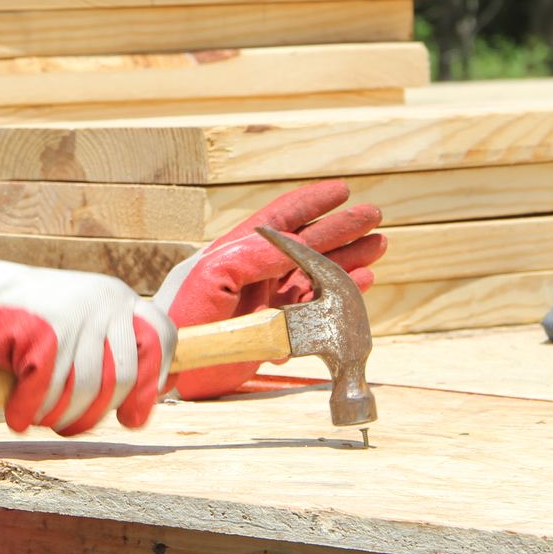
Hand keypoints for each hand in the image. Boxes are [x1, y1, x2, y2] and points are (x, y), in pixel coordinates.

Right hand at [0, 243, 176, 434]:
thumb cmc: (30, 315)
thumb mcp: (84, 317)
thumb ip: (117, 346)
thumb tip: (158, 392)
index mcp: (118, 298)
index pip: (162, 338)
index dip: (154, 381)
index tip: (134, 415)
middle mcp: (104, 304)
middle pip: (124, 378)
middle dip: (98, 411)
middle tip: (72, 424)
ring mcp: (75, 318)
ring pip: (86, 391)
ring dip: (61, 415)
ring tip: (42, 418)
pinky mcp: (44, 335)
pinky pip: (46, 391)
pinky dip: (29, 411)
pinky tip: (17, 416)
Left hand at [153, 180, 385, 399]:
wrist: (175, 362)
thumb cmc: (183, 314)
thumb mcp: (214, 274)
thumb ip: (254, 256)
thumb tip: (292, 243)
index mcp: (238, 251)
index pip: (281, 220)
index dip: (311, 204)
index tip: (340, 191)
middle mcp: (255, 272)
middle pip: (307, 245)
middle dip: (341, 230)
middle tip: (372, 216)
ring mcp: (266, 301)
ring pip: (316, 275)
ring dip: (347, 260)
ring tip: (377, 246)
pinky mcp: (274, 331)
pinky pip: (314, 309)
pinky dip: (338, 296)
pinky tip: (361, 280)